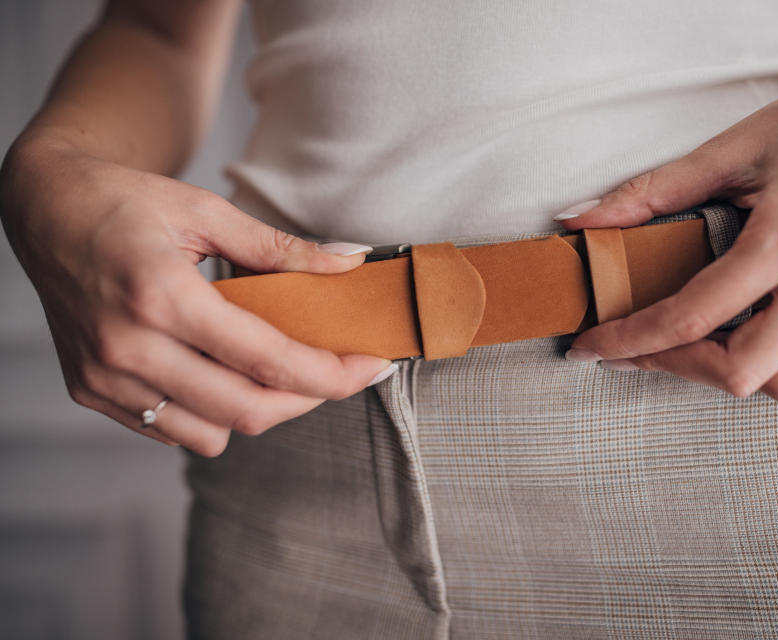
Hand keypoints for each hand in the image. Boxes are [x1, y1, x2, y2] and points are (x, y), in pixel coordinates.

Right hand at [0, 139, 393, 454]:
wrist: (43, 208)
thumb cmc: (126, 201)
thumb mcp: (207, 211)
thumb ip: (282, 247)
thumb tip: (351, 264)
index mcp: (161, 296)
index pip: (268, 360)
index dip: (332, 373)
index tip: (373, 366)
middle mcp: (128, 348)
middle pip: (247, 411)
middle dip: (309, 399)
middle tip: (340, 373)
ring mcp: (104, 378)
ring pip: (211, 435)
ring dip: (258, 410)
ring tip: (274, 370)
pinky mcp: (91, 391)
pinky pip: (172, 430)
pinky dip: (210, 414)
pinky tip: (220, 373)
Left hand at [558, 33, 777, 404]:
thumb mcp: (727, 149)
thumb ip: (649, 192)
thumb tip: (581, 219)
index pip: (694, 315)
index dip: (631, 340)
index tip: (592, 347)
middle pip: (744, 371)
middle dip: (677, 366)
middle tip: (641, 346)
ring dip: (730, 376)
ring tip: (695, 345)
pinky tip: (753, 347)